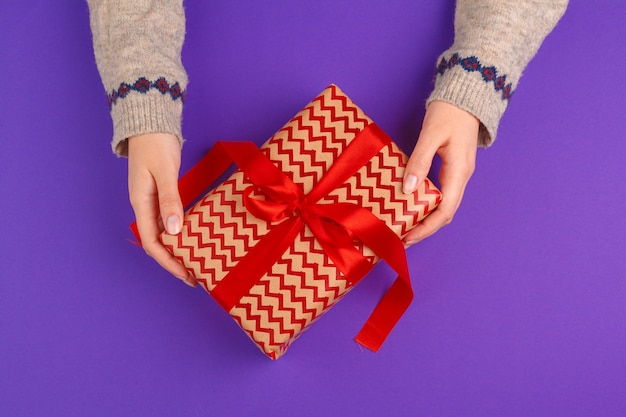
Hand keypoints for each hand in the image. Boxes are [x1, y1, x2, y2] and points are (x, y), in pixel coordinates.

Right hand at [127, 133, 196, 286]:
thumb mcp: (164, 171)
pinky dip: (179, 233)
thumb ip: (170, 200)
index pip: (152, 242)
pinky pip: (168, 220)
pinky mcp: (160, 193)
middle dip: (173, 261)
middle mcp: (144, 205)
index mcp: (141, 203)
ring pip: (162, 233)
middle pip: (156, 242)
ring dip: (176, 249)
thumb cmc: (156, 143)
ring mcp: (151, 200)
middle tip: (194, 276)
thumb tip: (174, 230)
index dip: (168, 261)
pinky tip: (191, 238)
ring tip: (195, 262)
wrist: (150, 122)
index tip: (185, 275)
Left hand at [402, 100, 478, 244]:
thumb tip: (409, 189)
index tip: (409, 236)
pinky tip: (413, 204)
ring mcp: (459, 173)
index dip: (427, 227)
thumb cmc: (449, 112)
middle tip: (403, 237)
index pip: (445, 210)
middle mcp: (461, 177)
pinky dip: (428, 204)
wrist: (465, 96)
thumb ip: (419, 161)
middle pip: (446, 212)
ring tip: (406, 225)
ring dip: (427, 218)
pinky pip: (442, 194)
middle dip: (426, 228)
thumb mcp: (430, 135)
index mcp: (458, 172)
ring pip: (445, 205)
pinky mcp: (453, 168)